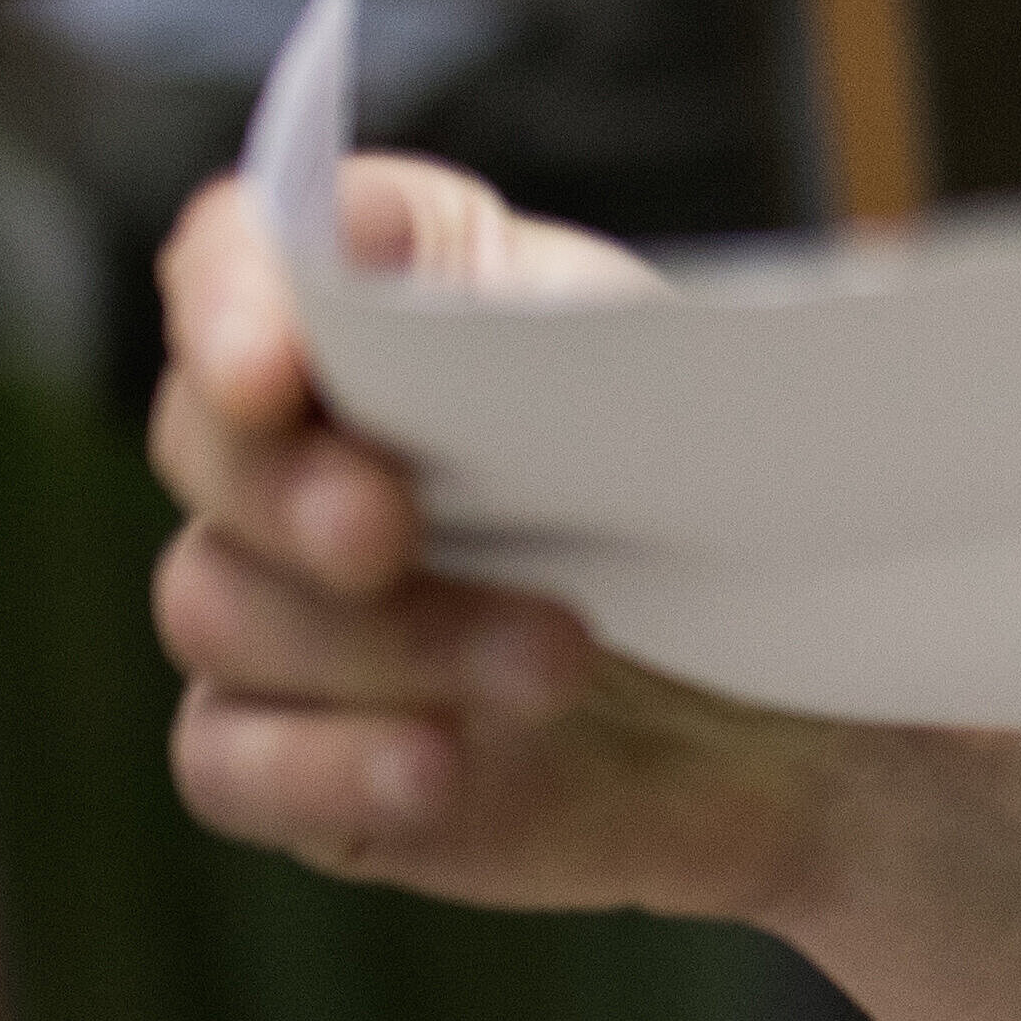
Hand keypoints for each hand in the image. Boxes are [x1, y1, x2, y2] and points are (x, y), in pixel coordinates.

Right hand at [147, 154, 834, 920]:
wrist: (814, 712)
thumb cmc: (756, 512)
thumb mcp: (711, 387)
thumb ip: (594, 329)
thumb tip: (508, 326)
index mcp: (400, 298)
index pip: (243, 250)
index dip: (231, 294)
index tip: (271, 368)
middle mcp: (306, 441)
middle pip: (206, 438)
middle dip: (292, 486)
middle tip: (387, 532)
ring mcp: (280, 602)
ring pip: (223, 605)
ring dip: (389, 639)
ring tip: (562, 665)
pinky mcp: (289, 750)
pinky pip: (230, 760)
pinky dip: (326, 764)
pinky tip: (437, 769)